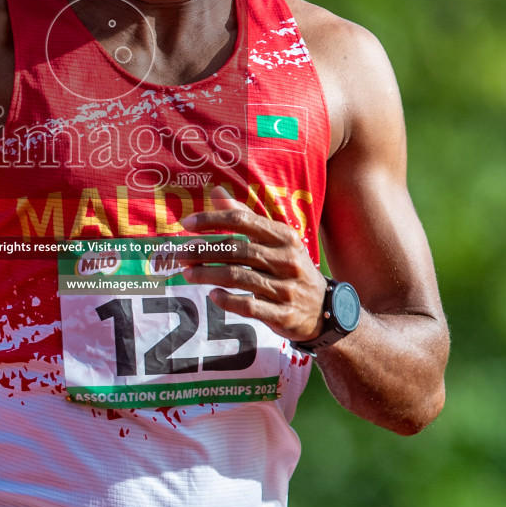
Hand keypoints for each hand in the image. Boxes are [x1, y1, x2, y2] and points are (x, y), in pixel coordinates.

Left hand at [178, 186, 328, 341]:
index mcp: (284, 237)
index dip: (212, 220)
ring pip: (239, 278)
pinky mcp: (283, 314)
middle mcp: (287, 260)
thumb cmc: (291, 269)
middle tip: (179, 254)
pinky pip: (250, 307)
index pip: (242, 221)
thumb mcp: (277, 241)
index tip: (187, 224)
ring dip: (208, 274)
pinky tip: (212, 295)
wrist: (326, 310)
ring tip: (187, 274)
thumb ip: (246, 218)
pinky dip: (228, 301)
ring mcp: (286, 288)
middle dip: (203, 251)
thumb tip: (216, 192)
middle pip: (237, 250)